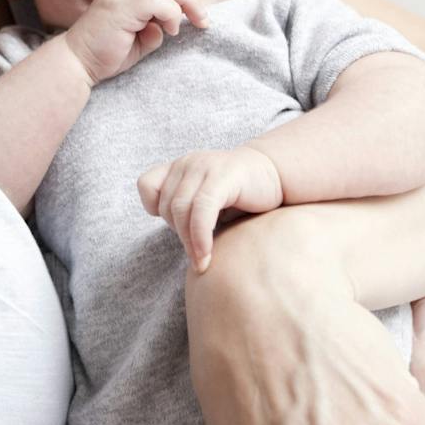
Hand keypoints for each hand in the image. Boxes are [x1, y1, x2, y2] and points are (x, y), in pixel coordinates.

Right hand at [57, 0, 208, 85]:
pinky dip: (169, 12)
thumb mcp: (137, 44)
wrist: (75, 65)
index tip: (198, 17)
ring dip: (184, 2)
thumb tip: (167, 27)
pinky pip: (154, 0)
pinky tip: (170, 30)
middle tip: (204, 19)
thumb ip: (153, 32)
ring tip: (192, 23)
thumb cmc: (104, 56)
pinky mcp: (119, 9)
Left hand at [137, 146, 283, 272]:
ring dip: (189, 243)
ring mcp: (204, 166)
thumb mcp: (206, 201)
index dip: (155, 209)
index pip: (147, 185)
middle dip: (179, 236)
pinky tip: (206, 255)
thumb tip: (179, 243)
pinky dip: (200, 236)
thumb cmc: (241, 196)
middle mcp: (187, 162)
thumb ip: (187, 213)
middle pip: (167, 206)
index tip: (178, 225)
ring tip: (201, 262)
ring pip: (181, 210)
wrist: (277, 176)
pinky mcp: (222, 176)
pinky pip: (201, 210)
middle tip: (196, 256)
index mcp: (179, 167)